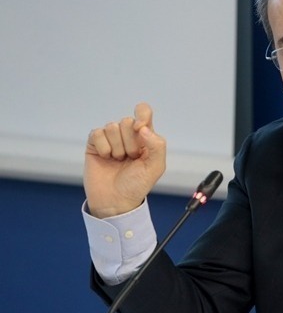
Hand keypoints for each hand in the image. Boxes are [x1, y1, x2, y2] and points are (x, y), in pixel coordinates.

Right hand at [84, 103, 165, 217]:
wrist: (115, 201)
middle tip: (130, 158)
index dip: (142, 115)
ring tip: (118, 160)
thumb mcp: (156, 167)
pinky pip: (97, 133)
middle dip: (130, 143)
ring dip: (117, 147)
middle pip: (127, 121)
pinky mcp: (95, 144)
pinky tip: (106, 158)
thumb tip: (143, 128)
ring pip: (112, 127)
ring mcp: (110, 139)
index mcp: (145, 137)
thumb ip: (157, 145)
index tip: (140, 128)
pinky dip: (103, 147)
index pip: (143, 112)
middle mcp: (128, 135)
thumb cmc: (137, 184)